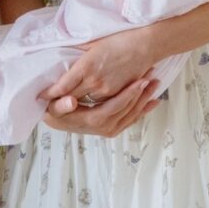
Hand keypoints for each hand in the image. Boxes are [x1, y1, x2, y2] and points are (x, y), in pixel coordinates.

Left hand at [40, 28, 153, 104]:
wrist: (144, 45)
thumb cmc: (118, 40)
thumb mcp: (92, 44)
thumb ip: (77, 53)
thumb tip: (62, 56)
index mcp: (85, 66)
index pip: (62, 86)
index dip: (50, 94)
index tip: (40, 97)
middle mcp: (94, 81)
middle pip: (71, 99)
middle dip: (59, 103)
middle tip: (48, 105)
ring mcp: (106, 89)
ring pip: (85, 104)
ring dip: (75, 105)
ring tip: (63, 106)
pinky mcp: (117, 94)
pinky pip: (100, 104)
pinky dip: (92, 104)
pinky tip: (85, 103)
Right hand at [42, 76, 158, 136]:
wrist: (57, 122)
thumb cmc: (56, 111)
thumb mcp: (53, 109)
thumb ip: (60, 106)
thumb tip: (71, 101)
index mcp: (91, 121)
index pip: (113, 107)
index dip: (128, 95)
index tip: (140, 80)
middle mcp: (103, 128)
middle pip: (127, 110)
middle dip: (141, 94)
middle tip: (152, 77)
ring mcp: (109, 130)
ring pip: (132, 114)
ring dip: (144, 99)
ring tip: (155, 83)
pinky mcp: (112, 128)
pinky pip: (131, 119)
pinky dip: (143, 110)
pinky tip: (154, 101)